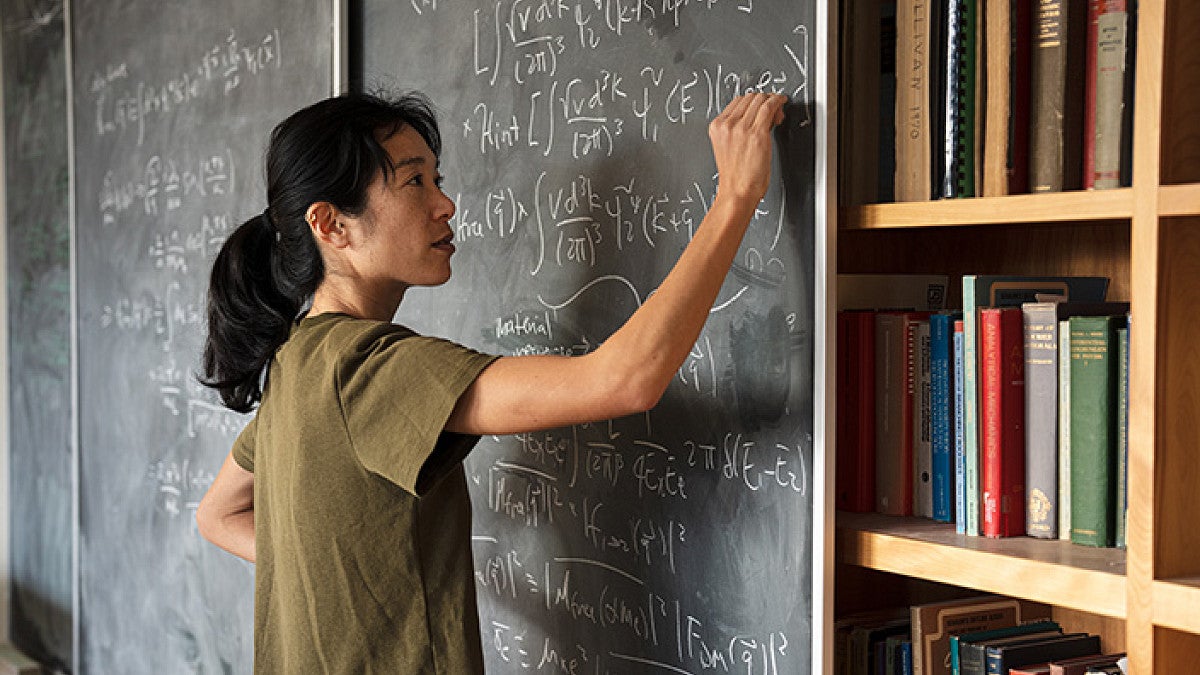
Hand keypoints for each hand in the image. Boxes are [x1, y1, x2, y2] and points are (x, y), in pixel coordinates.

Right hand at [708, 92, 786, 207]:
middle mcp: (727, 125)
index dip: (753, 101)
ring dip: (772, 101)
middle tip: (773, 110)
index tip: (762, 107)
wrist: (737, 192)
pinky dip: (777, 102)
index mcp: (717, 127)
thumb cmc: (736, 175)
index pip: (738, 101)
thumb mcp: (729, 146)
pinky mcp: (757, 133)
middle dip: (763, 100)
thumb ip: (739, 128)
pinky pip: (769, 107)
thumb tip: (762, 114)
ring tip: (778, 111)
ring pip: (760, 100)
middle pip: (749, 97)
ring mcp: (741, 128)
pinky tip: (781, 103)